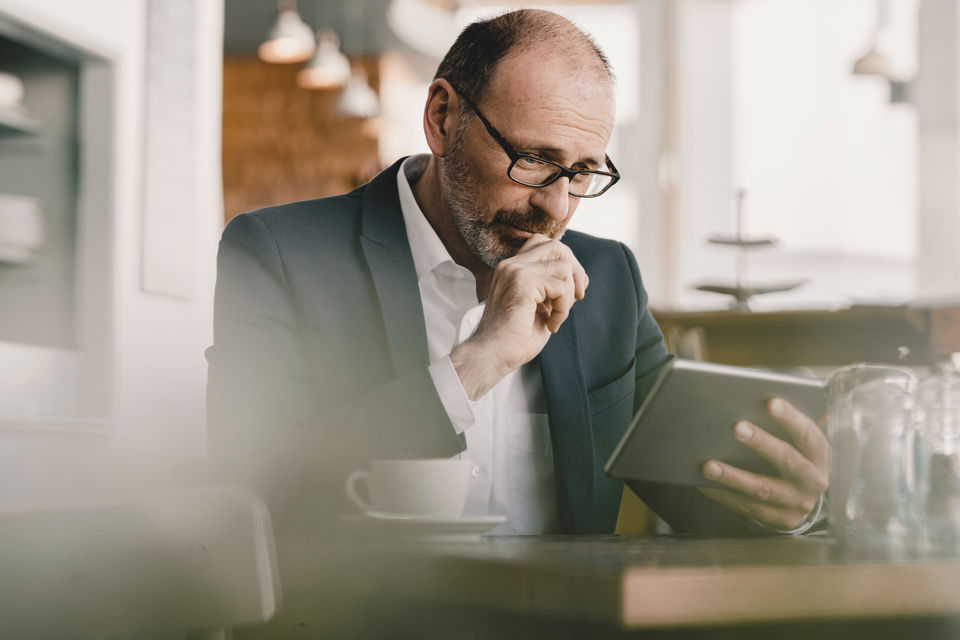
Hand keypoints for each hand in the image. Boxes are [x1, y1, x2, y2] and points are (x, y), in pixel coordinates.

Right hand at [451, 234, 587, 399]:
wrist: (492, 355)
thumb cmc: (514, 338)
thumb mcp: (539, 306)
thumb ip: (552, 288)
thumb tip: (579, 278)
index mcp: (512, 268)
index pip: (544, 244)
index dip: (566, 261)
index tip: (573, 290)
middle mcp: (511, 264)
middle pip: (556, 246)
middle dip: (575, 270)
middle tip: (578, 297)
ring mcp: (516, 271)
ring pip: (563, 266)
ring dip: (568, 296)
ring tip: (556, 318)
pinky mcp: (522, 282)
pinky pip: (561, 287)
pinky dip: (563, 310)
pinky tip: (551, 325)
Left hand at [698, 398, 828, 530]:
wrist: (804, 498)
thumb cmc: (793, 458)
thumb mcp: (797, 444)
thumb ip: (780, 428)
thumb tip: (743, 405)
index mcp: (819, 455)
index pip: (807, 434)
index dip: (790, 419)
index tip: (771, 402)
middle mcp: (813, 480)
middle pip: (787, 461)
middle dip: (761, 443)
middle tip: (737, 428)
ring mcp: (798, 503)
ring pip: (762, 489)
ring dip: (733, 476)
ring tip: (708, 466)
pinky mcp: (782, 520)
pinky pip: (748, 507)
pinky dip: (724, 495)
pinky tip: (704, 484)